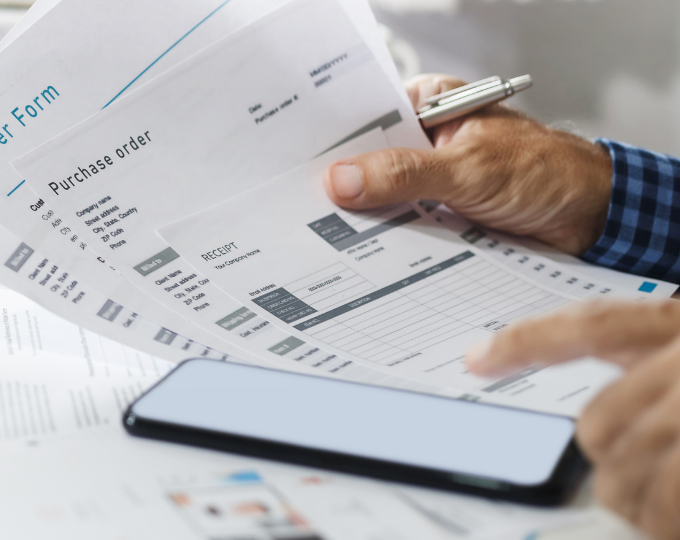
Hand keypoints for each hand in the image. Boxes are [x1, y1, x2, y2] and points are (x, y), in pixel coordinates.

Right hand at [321, 74, 614, 254]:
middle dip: (342, 186)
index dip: (332, 142)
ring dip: (363, 219)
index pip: (365, 118)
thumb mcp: (468, 169)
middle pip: (367, 161)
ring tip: (322, 238)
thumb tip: (342, 180)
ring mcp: (429, 179)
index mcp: (429, 106)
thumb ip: (404, 174)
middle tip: (304, 208)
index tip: (298, 166)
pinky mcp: (437, 214)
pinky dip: (386, 242)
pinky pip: (400, 227)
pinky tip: (361, 258)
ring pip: (381, 198)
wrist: (594, 217)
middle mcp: (425, 140)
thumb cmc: (547, 173)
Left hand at [465, 300, 679, 538]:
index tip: (476, 359)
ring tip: (659, 510)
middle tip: (635, 487)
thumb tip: (595, 429)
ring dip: (635, 502)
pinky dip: (660, 520)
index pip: (594, 326)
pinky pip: (660, 502)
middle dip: (609, 464)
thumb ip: (652, 380)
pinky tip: (668, 524)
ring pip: (621, 467)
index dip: (530, 341)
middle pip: (597, 422)